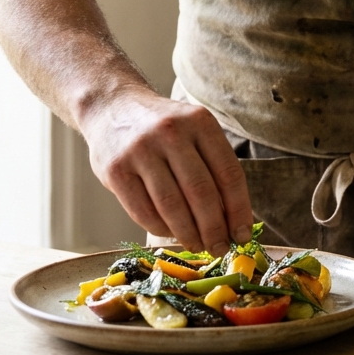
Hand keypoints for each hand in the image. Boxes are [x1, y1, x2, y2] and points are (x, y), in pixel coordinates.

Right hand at [80, 88, 251, 255]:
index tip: (242, 235)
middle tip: (219, 248)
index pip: (229, 173)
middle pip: (201, 192)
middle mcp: (171, 133)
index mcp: (200, 122)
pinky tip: (171, 233)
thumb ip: (212, 165)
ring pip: (172, 205)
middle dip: (214, 228)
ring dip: (189, 234)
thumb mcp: (194, 131)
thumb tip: (233, 218)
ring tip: (198, 245)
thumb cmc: (163, 127)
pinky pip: (143, 211)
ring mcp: (140, 150)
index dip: (239, 209)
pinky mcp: (115, 170)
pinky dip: (161, 228)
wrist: (111, 106)